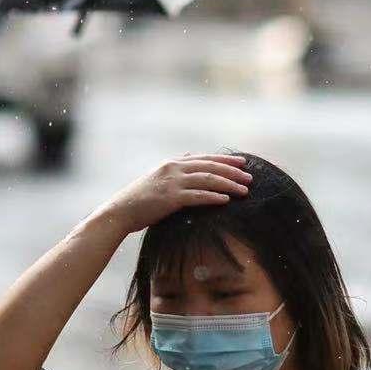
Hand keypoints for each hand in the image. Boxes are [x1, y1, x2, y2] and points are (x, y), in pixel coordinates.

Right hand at [102, 154, 251, 236]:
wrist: (120, 211)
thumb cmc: (138, 200)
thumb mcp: (157, 178)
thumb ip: (175, 169)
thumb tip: (190, 157)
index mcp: (172, 163)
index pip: (205, 158)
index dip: (225, 160)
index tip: (243, 163)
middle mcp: (174, 168)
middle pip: (210, 167)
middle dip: (233, 172)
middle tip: (250, 177)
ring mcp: (172, 182)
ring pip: (208, 180)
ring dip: (229, 185)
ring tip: (245, 191)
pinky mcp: (170, 198)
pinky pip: (197, 196)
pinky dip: (213, 197)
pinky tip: (226, 200)